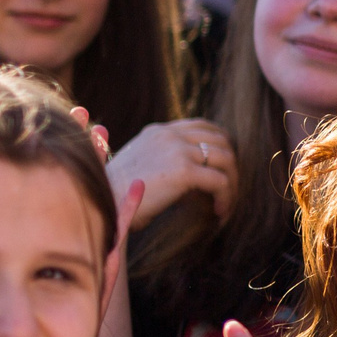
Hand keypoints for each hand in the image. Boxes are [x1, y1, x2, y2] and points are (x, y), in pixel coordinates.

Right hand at [106, 119, 236, 230]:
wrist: (104, 202)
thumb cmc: (117, 193)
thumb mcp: (140, 165)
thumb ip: (165, 160)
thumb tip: (194, 174)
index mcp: (159, 132)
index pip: (202, 126)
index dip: (221, 142)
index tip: (226, 163)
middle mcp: (170, 136)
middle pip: (220, 140)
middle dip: (231, 164)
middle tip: (230, 187)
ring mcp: (178, 150)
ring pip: (225, 159)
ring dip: (232, 183)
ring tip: (226, 202)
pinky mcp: (184, 171)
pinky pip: (220, 181)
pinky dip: (226, 197)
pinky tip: (219, 210)